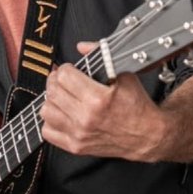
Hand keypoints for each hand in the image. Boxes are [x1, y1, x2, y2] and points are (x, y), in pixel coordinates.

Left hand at [39, 42, 171, 161]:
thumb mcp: (124, 74)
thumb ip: (102, 56)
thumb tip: (82, 46)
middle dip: (55, 81)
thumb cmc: (137, 106)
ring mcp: (79, 134)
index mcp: (98, 99)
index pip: (64, 76)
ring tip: (62, 97)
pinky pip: (48, 132)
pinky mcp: (76, 146)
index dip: (66, 68)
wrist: (147, 135)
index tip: (70, 69)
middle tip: (63, 79)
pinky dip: (51, 122)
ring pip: (46, 111)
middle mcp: (86, 118)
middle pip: (53, 92)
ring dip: (52, 100)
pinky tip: (61, 114)